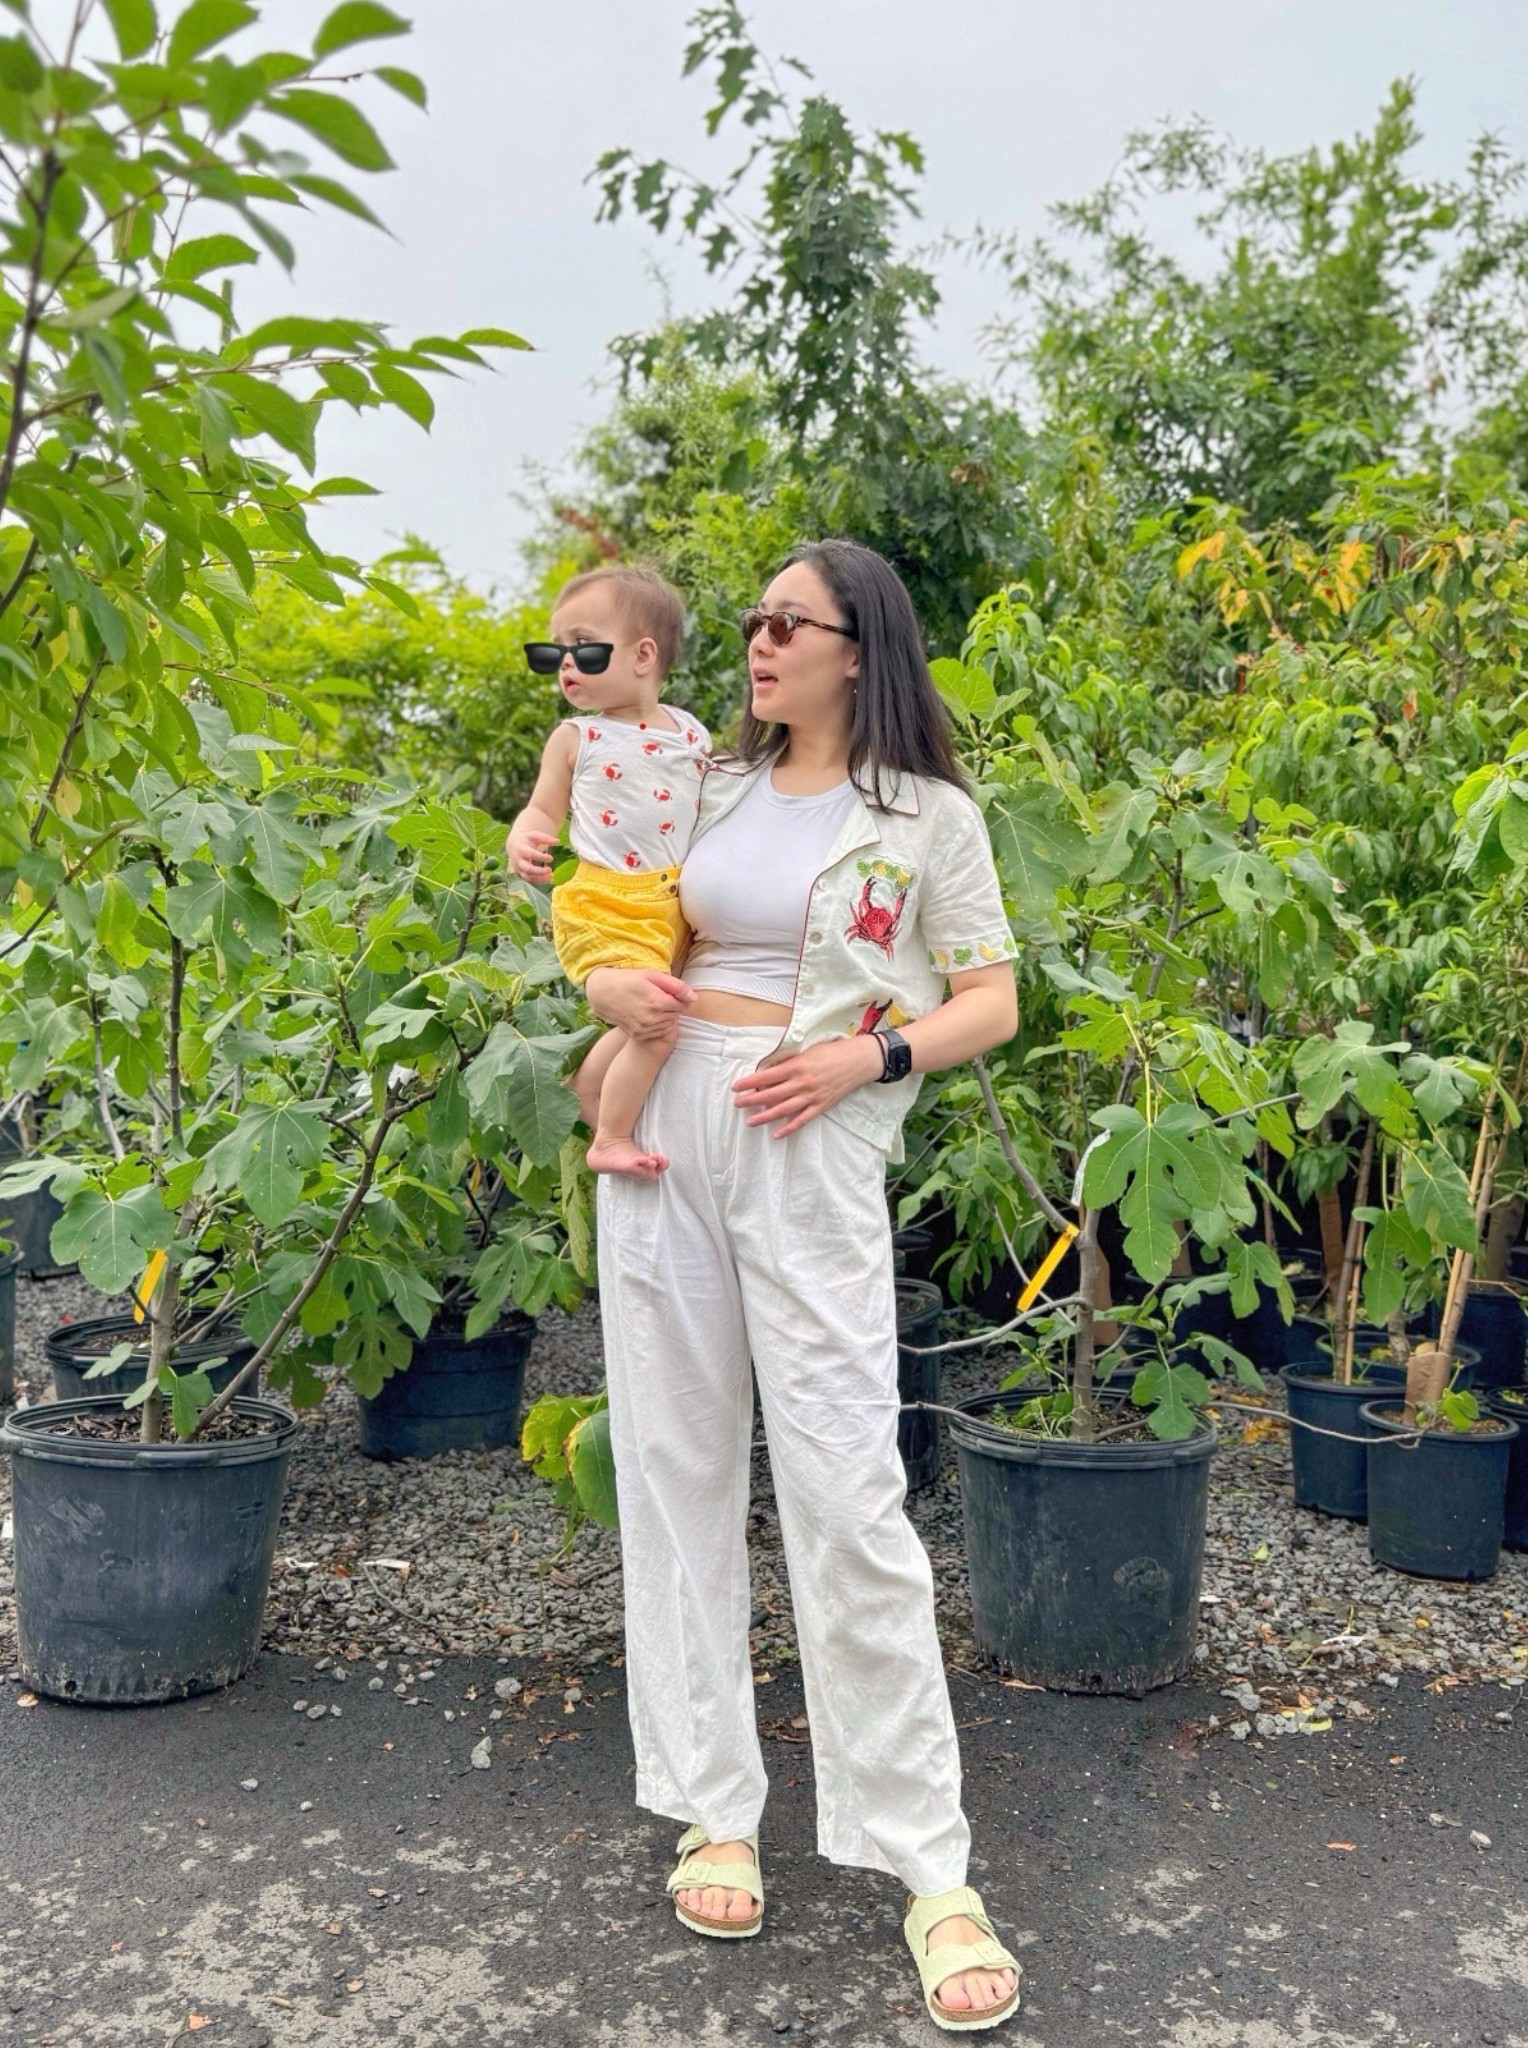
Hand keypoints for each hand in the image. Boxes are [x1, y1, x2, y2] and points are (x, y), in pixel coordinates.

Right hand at [508, 826, 555, 882]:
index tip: (551, 858)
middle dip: (539, 871)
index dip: (541, 857)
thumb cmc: (526, 840)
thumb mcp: (534, 835)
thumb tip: (557, 841)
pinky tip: (548, 879)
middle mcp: (518, 860)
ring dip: (540, 879)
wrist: (514, 845)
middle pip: (527, 869)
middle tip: (550, 870)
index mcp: (521, 849)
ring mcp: (519, 868)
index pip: (530, 854)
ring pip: (528, 877)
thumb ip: (545, 838)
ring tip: (551, 876)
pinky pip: (529, 880)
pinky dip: (539, 881)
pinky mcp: (521, 874)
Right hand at [585, 966, 694, 1040]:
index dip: (678, 997)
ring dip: (665, 1016)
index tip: (667, 991)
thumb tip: (694, 998)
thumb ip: (676, 986)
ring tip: (652, 1005)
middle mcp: (651, 1018)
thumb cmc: (629, 979)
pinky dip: (656, 1024)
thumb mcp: (652, 975)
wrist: (603, 993)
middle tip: (658, 997)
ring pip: (668, 1024)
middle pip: (676, 1015)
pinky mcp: (638, 1035)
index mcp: (657, 1002)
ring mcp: (644, 1029)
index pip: (682, 1004)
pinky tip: (647, 1014)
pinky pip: (658, 1032)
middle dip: (671, 1006)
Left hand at [731, 1033, 886, 1136]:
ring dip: (765, 1116)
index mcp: (797, 1066)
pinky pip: (802, 1120)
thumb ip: (789, 1062)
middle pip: (771, 1095)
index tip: (736, 1087)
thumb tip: (769, 1071)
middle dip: (752, 1100)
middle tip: (737, 1104)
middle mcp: (802, 1083)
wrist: (859, 1061)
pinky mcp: (821, 1106)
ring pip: (783, 1109)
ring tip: (750, 1121)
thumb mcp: (808, 1051)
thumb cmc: (832, 1051)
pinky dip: (789, 1128)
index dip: (749, 1082)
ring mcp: (812, 1096)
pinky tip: (776, 1134)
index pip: (767, 1076)